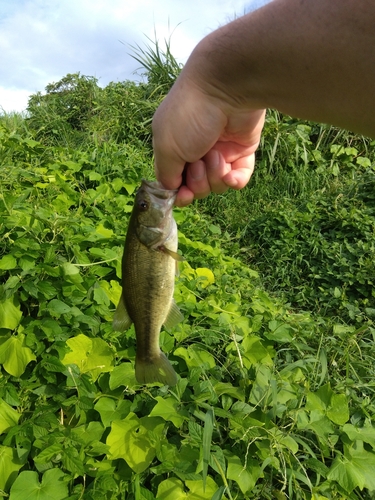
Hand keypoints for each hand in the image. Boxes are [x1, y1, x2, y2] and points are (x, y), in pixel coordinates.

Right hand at [152, 77, 265, 206]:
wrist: (226, 88)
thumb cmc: (189, 115)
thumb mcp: (166, 146)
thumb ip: (166, 173)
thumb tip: (172, 190)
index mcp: (174, 147)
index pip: (175, 181)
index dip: (180, 192)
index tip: (183, 194)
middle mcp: (196, 150)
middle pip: (197, 187)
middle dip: (198, 182)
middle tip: (198, 162)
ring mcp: (220, 150)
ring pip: (217, 184)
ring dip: (214, 175)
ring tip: (215, 155)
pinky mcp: (243, 149)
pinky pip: (239, 178)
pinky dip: (235, 181)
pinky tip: (231, 176)